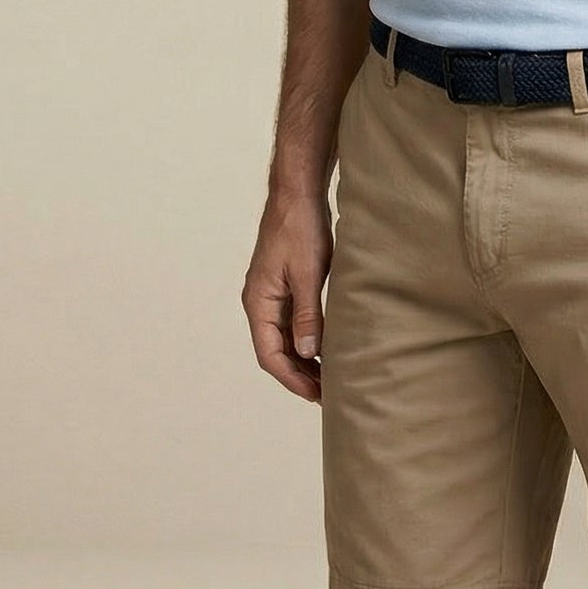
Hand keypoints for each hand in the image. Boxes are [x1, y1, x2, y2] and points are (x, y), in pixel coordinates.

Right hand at [241, 190, 332, 403]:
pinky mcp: (284, 285)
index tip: (315, 395)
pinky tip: (325, 346)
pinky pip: (291, 322)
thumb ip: (307, 314)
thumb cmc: (300, 228)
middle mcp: (260, 302)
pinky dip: (306, 338)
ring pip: (283, 338)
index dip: (292, 378)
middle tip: (327, 393)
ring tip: (328, 377)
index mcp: (258, 302)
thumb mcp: (307, 274)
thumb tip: (308, 353)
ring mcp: (271, 294)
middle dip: (299, 374)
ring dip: (303, 358)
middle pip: (275, 350)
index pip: (269, 354)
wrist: (297, 193)